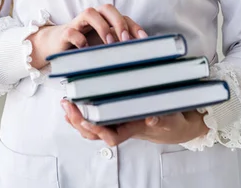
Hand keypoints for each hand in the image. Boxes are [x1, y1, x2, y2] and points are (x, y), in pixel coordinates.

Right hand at [28, 4, 147, 69]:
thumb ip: (118, 46)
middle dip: (119, 22)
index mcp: (105, 19)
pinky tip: (85, 50)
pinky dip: (80, 39)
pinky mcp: (65, 32)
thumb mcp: (104, 46)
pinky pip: (72, 31)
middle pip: (108, 8)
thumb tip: (140, 57)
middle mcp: (93, 16)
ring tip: (109, 43)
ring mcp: (78, 22)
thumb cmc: (85, 44)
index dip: (134, 26)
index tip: (143, 39)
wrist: (57, 44)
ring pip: (90, 12)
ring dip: (102, 26)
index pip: (123, 16)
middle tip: (125, 39)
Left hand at [61, 101, 208, 146]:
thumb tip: (152, 119)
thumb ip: (162, 119)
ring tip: (66, 104)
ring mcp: (117, 123)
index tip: (86, 120)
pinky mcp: (116, 115)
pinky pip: (95, 119)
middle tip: (68, 105)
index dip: (97, 129)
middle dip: (79, 121)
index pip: (110, 135)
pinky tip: (73, 107)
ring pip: (92, 127)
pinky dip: (82, 113)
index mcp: (132, 129)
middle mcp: (121, 128)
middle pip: (95, 132)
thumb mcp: (170, 120)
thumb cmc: (170, 122)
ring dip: (77, 117)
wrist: (173, 126)